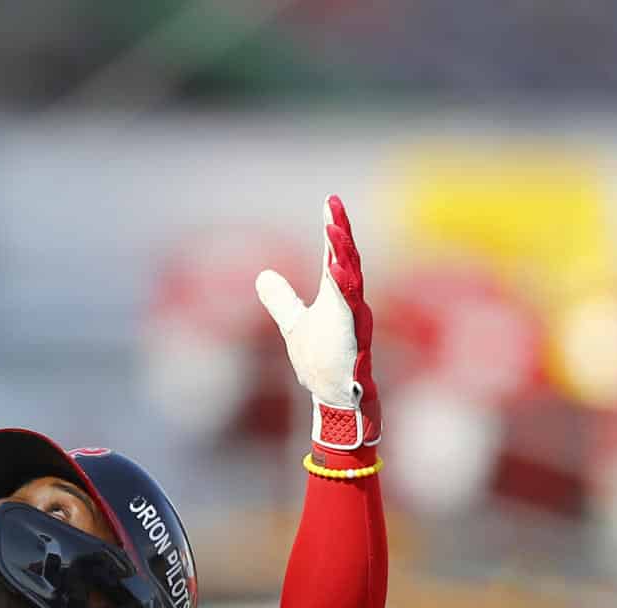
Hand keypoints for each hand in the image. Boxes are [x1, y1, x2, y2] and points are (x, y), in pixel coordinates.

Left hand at [255, 195, 381, 450]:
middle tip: (334, 206)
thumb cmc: (322, 360)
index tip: (330, 201)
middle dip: (341, 233)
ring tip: (334, 232)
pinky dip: (346, 296)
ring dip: (344, 258)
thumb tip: (262, 275)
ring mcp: (354, 321)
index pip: (334, 255)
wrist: (336, 397)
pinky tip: (340, 276)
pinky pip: (352, 315)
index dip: (333, 229)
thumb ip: (282, 300)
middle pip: (348, 260)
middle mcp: (349, 302)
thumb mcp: (294, 325)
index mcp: (336, 295)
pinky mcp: (354, 342)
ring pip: (352, 283)